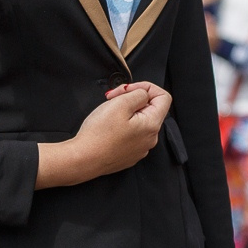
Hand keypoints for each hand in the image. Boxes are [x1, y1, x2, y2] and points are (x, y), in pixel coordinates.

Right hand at [36, 82, 171, 187]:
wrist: (84, 159)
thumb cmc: (99, 135)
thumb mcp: (120, 103)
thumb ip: (138, 94)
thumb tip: (144, 94)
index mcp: (152, 125)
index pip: (164, 98)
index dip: (147, 87)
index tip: (130, 89)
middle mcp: (150, 139)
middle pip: (150, 109)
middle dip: (132, 99)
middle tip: (113, 99)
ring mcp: (140, 148)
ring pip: (139, 121)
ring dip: (126, 112)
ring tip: (109, 113)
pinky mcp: (129, 154)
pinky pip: (131, 134)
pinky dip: (122, 125)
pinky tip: (108, 126)